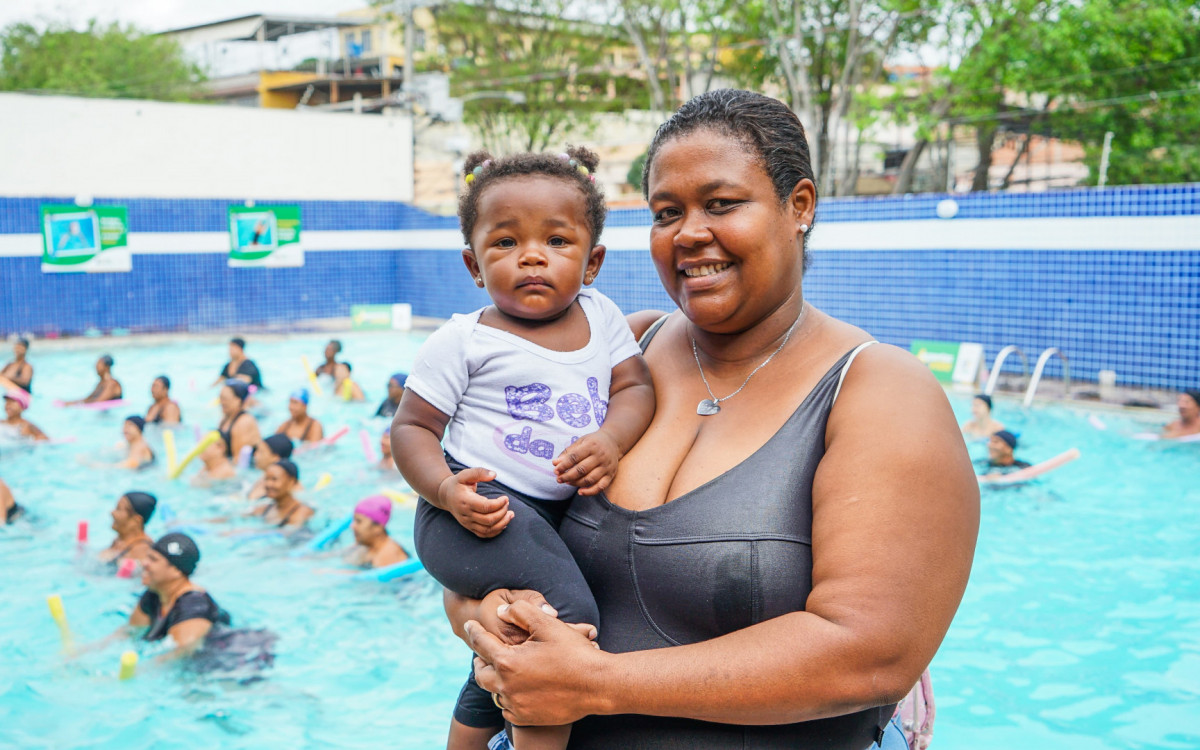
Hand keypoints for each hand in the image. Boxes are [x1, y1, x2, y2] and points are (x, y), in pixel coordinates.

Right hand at [438, 468, 513, 537]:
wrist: (445, 496)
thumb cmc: (457, 484)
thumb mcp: (465, 474)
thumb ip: (479, 472)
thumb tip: (494, 475)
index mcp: (465, 501)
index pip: (485, 507)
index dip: (499, 504)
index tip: (505, 498)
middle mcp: (466, 514)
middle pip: (488, 520)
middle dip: (502, 513)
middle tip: (507, 504)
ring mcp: (467, 523)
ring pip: (488, 530)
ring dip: (502, 523)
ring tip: (510, 515)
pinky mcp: (469, 527)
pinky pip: (484, 534)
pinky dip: (496, 531)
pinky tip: (503, 523)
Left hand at [467, 600, 605, 725]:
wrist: (598, 685)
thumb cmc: (574, 653)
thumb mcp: (547, 625)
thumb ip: (520, 613)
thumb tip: (502, 611)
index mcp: (508, 662)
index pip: (482, 644)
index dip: (474, 631)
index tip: (469, 625)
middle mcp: (507, 686)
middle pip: (481, 673)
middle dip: (479, 661)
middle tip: (481, 654)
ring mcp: (517, 705)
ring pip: (494, 692)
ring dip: (494, 680)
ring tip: (499, 671)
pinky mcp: (528, 717)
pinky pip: (508, 709)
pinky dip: (507, 699)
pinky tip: (515, 691)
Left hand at [552, 431, 619, 495]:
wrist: (614, 441)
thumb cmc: (593, 442)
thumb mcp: (581, 442)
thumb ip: (568, 452)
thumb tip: (555, 463)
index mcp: (591, 446)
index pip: (575, 457)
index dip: (564, 465)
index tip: (555, 470)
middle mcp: (600, 456)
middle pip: (582, 469)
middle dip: (568, 476)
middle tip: (559, 479)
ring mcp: (606, 466)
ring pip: (590, 479)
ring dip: (576, 483)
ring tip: (567, 482)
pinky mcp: (611, 475)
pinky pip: (600, 487)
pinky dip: (590, 491)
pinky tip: (580, 492)